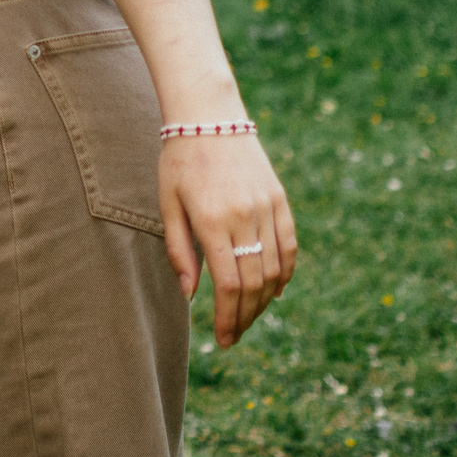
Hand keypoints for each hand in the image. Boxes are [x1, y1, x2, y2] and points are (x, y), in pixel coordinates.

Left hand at [161, 133, 297, 347]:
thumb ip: (179, 251)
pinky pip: (290, 246)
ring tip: (247, 317)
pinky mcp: (280, 200)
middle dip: (244, 317)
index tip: (222, 339)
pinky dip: (285, 274)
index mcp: (212, 220)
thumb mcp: (167, 204)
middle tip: (233, 337)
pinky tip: (274, 292)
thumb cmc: (179, 162)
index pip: (227, 284)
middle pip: (253, 283)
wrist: (210, 118)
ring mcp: (267, 207)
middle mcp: (244, 216)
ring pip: (275, 269)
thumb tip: (190, 295)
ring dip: (264, 301)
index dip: (227, 317)